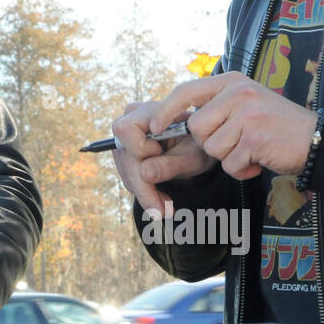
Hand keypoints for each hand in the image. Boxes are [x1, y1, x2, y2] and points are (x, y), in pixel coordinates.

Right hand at [111, 100, 216, 215]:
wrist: (200, 150)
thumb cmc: (200, 146)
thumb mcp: (192, 157)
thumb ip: (169, 165)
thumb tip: (144, 174)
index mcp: (150, 112)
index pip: (125, 129)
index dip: (139, 148)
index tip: (160, 154)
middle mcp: (132, 122)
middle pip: (124, 155)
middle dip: (141, 185)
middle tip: (161, 211)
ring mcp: (126, 139)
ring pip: (125, 170)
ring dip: (143, 191)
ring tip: (165, 207)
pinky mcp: (126, 154)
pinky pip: (128, 175)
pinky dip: (143, 191)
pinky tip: (159, 201)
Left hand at [149, 72, 317, 179]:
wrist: (317, 139)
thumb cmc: (276, 125)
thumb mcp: (246, 102)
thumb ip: (217, 106)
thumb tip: (174, 120)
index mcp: (232, 81)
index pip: (186, 90)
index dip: (166, 110)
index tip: (153, 126)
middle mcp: (238, 93)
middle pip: (197, 127)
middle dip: (211, 143)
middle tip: (238, 142)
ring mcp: (247, 114)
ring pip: (212, 149)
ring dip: (229, 158)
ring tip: (252, 149)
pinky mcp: (255, 138)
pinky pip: (229, 164)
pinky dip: (242, 170)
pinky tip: (259, 160)